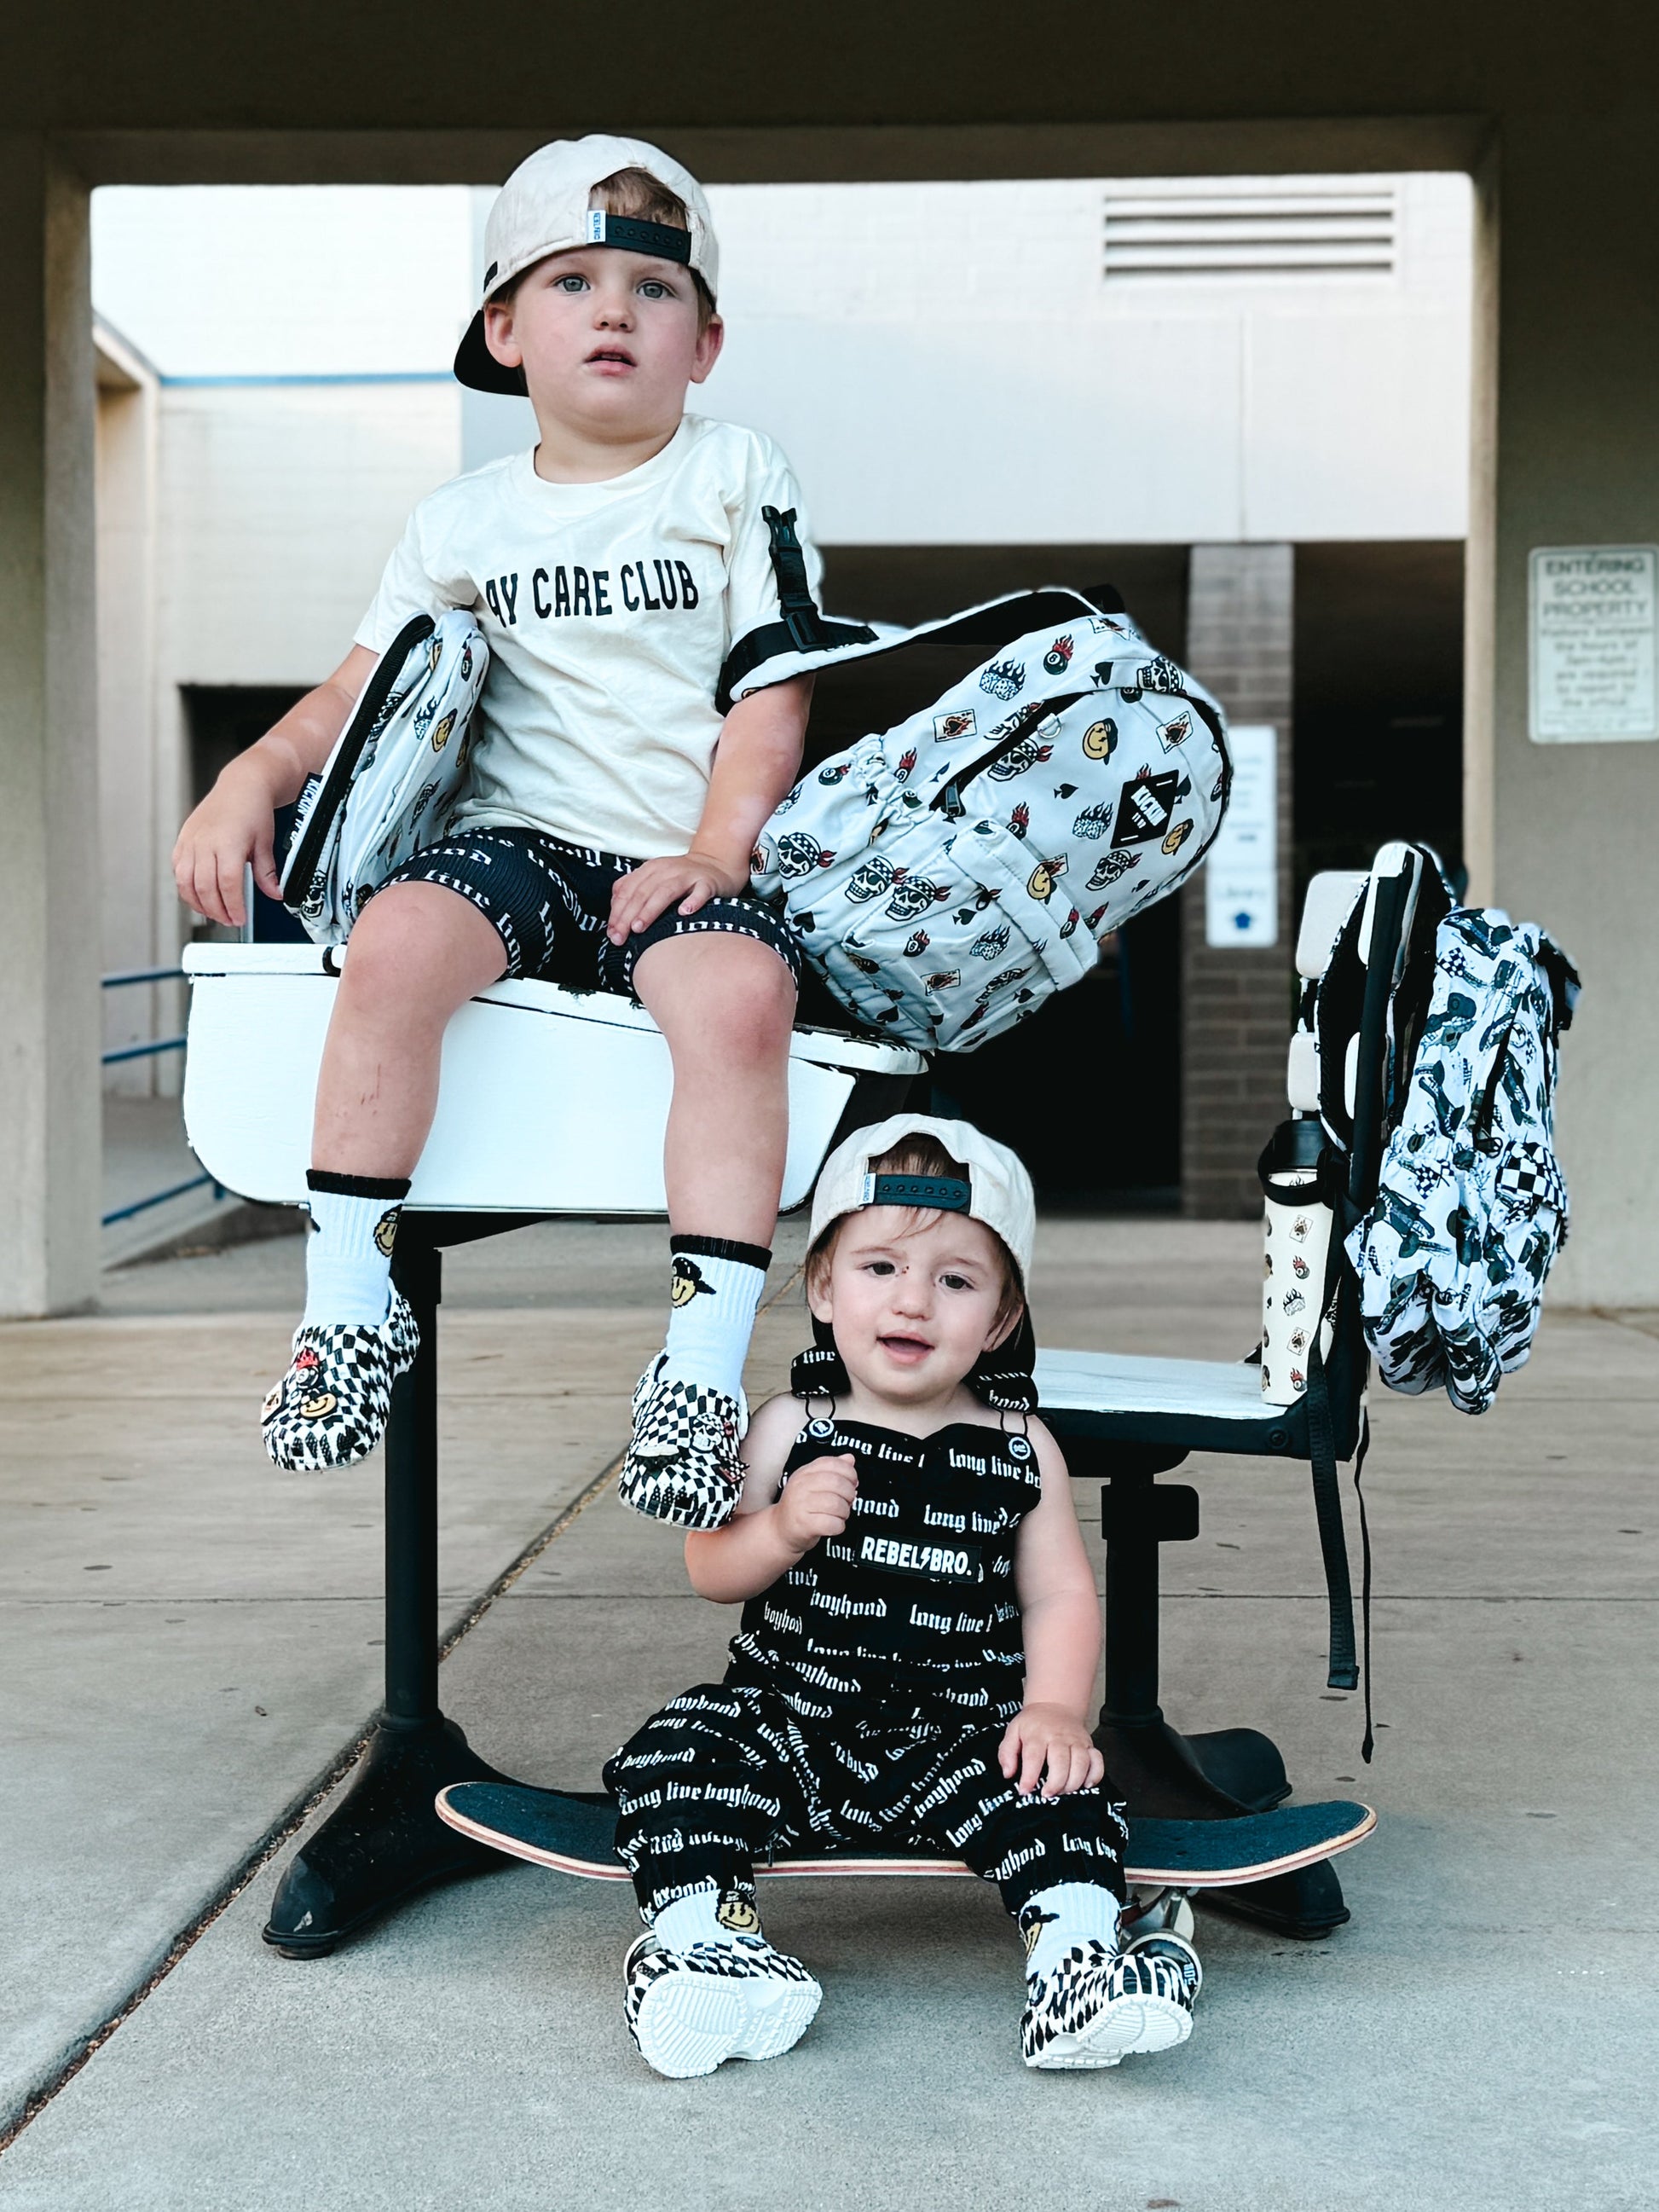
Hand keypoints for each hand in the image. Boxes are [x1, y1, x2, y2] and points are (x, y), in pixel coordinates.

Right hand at [172, 758, 280, 928]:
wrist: (241, 785)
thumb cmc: (253, 810)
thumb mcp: (265, 842)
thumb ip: (267, 872)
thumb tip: (275, 894)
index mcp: (228, 843)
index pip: (227, 884)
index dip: (233, 906)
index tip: (240, 918)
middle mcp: (205, 842)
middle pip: (205, 887)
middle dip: (217, 910)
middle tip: (229, 920)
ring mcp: (191, 841)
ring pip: (186, 882)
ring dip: (198, 903)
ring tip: (214, 913)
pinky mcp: (183, 840)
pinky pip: (177, 870)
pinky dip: (186, 887)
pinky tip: (198, 896)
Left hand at [607, 850, 748, 943]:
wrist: (716, 866)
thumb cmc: (680, 880)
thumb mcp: (653, 880)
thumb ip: (632, 892)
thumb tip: (614, 917)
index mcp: (650, 869)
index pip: (627, 889)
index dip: (616, 912)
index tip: (612, 933)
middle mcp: (667, 870)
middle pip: (642, 892)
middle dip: (628, 916)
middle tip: (621, 937)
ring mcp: (688, 876)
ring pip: (665, 891)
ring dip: (650, 910)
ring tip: (639, 927)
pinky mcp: (707, 883)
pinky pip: (700, 892)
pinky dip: (692, 901)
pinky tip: (685, 913)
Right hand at [772, 1453, 857, 1555]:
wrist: (780, 1530)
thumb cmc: (801, 1506)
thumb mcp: (813, 1483)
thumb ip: (832, 1470)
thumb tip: (850, 1458)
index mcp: (804, 1473)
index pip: (832, 1463)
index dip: (849, 1472)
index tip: (852, 1483)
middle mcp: (801, 1486)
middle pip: (837, 1483)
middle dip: (850, 1494)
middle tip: (848, 1502)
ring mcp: (800, 1505)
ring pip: (836, 1504)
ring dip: (845, 1512)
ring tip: (840, 1515)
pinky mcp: (803, 1524)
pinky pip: (831, 1523)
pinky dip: (839, 1526)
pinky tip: (834, 1525)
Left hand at [998, 1704, 1105, 1798]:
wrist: (1055, 1705)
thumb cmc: (1033, 1724)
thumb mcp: (1013, 1732)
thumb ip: (1006, 1753)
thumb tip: (1008, 1774)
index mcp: (1037, 1734)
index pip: (1033, 1757)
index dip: (1029, 1777)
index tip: (1025, 1791)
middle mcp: (1059, 1737)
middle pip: (1061, 1761)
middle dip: (1055, 1783)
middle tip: (1046, 1794)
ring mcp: (1077, 1740)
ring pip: (1081, 1763)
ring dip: (1073, 1782)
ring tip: (1063, 1792)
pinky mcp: (1089, 1745)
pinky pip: (1098, 1761)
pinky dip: (1095, 1775)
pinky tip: (1085, 1785)